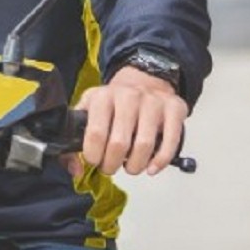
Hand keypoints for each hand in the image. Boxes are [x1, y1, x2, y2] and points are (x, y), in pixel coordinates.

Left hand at [76, 67, 190, 176]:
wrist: (143, 80)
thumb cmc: (115, 103)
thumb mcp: (89, 110)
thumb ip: (75, 139)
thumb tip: (75, 169)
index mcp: (103, 97)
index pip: (96, 133)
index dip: (94, 155)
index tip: (95, 161)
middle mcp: (128, 96)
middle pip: (119, 143)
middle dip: (112, 164)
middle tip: (111, 167)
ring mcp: (153, 102)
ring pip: (144, 146)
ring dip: (135, 166)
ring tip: (130, 166)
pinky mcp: (174, 109)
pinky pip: (170, 142)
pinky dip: (160, 161)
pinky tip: (151, 167)